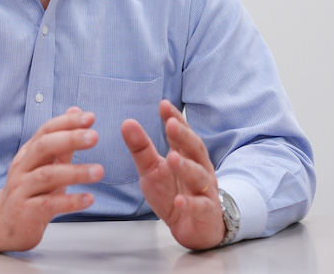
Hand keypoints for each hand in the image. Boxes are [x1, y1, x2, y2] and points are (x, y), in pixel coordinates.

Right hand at [0, 107, 103, 251]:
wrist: (5, 224)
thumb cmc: (32, 190)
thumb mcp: (45, 165)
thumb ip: (62, 142)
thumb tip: (76, 111)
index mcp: (29, 153)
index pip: (46, 130)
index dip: (67, 122)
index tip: (90, 118)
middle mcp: (22, 167)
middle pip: (43, 147)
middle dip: (69, 139)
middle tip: (94, 137)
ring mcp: (22, 189)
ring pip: (47, 176)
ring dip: (75, 172)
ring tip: (99, 171)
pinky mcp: (26, 212)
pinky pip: (49, 204)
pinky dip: (70, 201)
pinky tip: (89, 199)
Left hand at [121, 99, 224, 249]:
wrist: (192, 229)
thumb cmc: (173, 194)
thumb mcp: (152, 170)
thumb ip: (141, 148)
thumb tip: (127, 122)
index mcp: (186, 155)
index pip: (182, 134)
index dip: (174, 119)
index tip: (163, 104)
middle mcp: (199, 168)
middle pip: (195, 149)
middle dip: (183, 136)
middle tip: (170, 124)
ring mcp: (205, 190)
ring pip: (199, 176)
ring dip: (186, 167)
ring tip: (172, 158)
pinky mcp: (206, 212)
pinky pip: (200, 207)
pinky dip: (191, 204)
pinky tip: (179, 201)